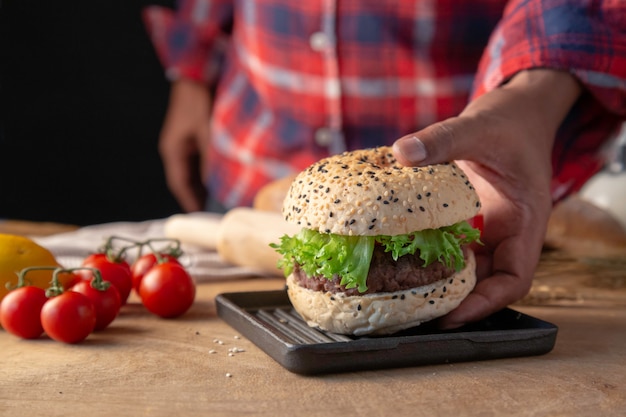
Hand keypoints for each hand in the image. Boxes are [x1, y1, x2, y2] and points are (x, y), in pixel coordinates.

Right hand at [159, 79, 211, 211]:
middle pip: (187, 181)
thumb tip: (217, 184)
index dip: (190, 202)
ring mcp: (185, 143)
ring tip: (222, 199)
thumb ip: (211, 158)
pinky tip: (223, 177)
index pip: (179, 185)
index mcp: (173, 150)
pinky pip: (201, 161)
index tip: (202, 218)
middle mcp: (176, 149)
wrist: (198, 73)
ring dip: (206, 184)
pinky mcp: (195, 136)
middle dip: (200, 197)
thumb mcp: (207, 132)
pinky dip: (210, 171)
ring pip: (195, 172)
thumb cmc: (199, 101)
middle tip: (217, 212)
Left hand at [393, 69, 580, 327]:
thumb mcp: (478, 127)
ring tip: (400, 293)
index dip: (486, 303)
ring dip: (438, 280)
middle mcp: (506, 232)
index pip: (514, 279)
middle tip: (413, 312)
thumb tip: (402, 153)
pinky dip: (429, 254)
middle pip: (485, 281)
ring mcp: (487, 228)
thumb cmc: (509, 122)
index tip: (452, 315)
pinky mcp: (469, 219)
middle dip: (454, 300)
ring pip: (466, 267)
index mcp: (524, 221)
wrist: (515, 111)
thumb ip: (443, 139)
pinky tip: (399, 258)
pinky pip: (451, 245)